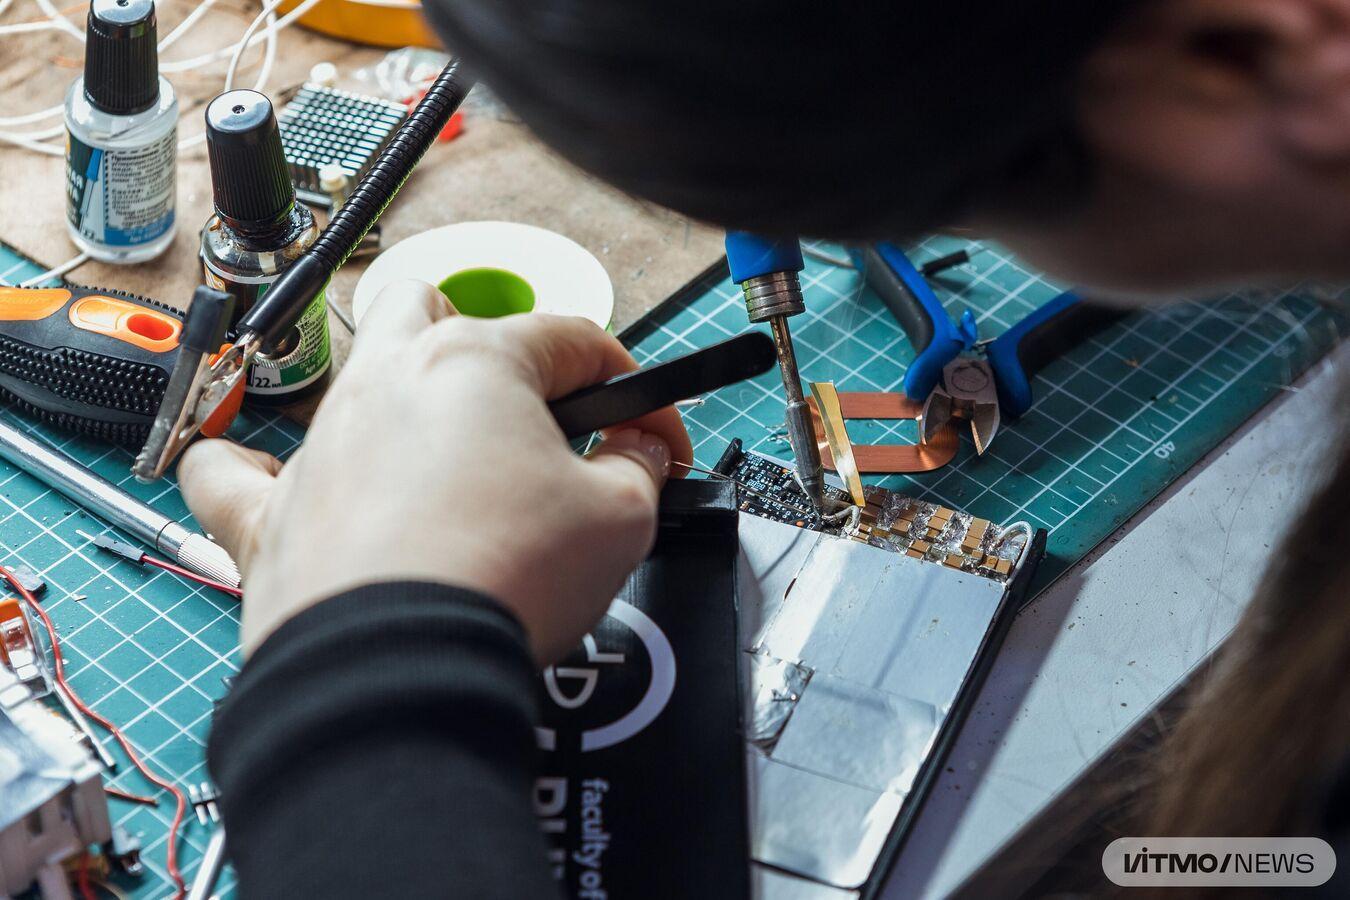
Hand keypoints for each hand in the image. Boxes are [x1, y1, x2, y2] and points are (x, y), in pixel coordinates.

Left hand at [178, 281, 691, 662]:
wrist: (397, 671)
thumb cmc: (503, 579)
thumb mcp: (619, 519)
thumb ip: (638, 467)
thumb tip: (640, 449)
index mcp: (475, 362)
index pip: (574, 341)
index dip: (633, 388)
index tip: (655, 442)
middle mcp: (385, 381)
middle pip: (433, 311)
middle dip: (485, 345)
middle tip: (529, 420)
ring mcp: (318, 444)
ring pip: (351, 377)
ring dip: (402, 403)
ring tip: (448, 471)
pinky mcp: (266, 515)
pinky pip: (230, 472)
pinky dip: (253, 471)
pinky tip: (281, 482)